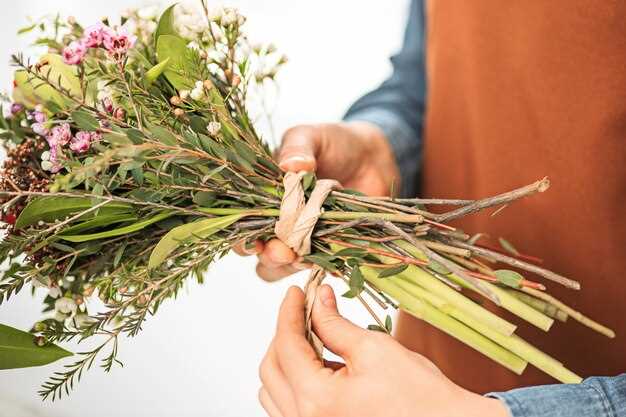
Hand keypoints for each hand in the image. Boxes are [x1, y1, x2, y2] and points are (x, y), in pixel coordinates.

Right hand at [234, 122, 400, 280]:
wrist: (372, 155)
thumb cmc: (332, 143)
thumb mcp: (311, 137)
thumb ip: (298, 147)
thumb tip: (290, 165)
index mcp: (264, 198)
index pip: (242, 226)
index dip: (243, 240)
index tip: (255, 243)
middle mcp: (280, 223)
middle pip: (262, 256)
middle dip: (269, 258)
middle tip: (284, 252)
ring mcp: (306, 238)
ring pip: (286, 267)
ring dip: (292, 267)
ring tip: (304, 259)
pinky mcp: (331, 246)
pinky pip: (323, 266)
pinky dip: (325, 267)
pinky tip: (332, 262)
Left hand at [258, 285, 509, 416]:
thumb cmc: (421, 397)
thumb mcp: (374, 349)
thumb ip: (335, 323)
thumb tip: (316, 299)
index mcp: (317, 400)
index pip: (286, 346)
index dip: (288, 312)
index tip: (295, 292)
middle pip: (270, 370)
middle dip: (284, 334)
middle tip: (304, 309)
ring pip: (274, 391)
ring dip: (286, 360)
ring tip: (313, 337)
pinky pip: (289, 407)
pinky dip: (296, 382)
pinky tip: (320, 365)